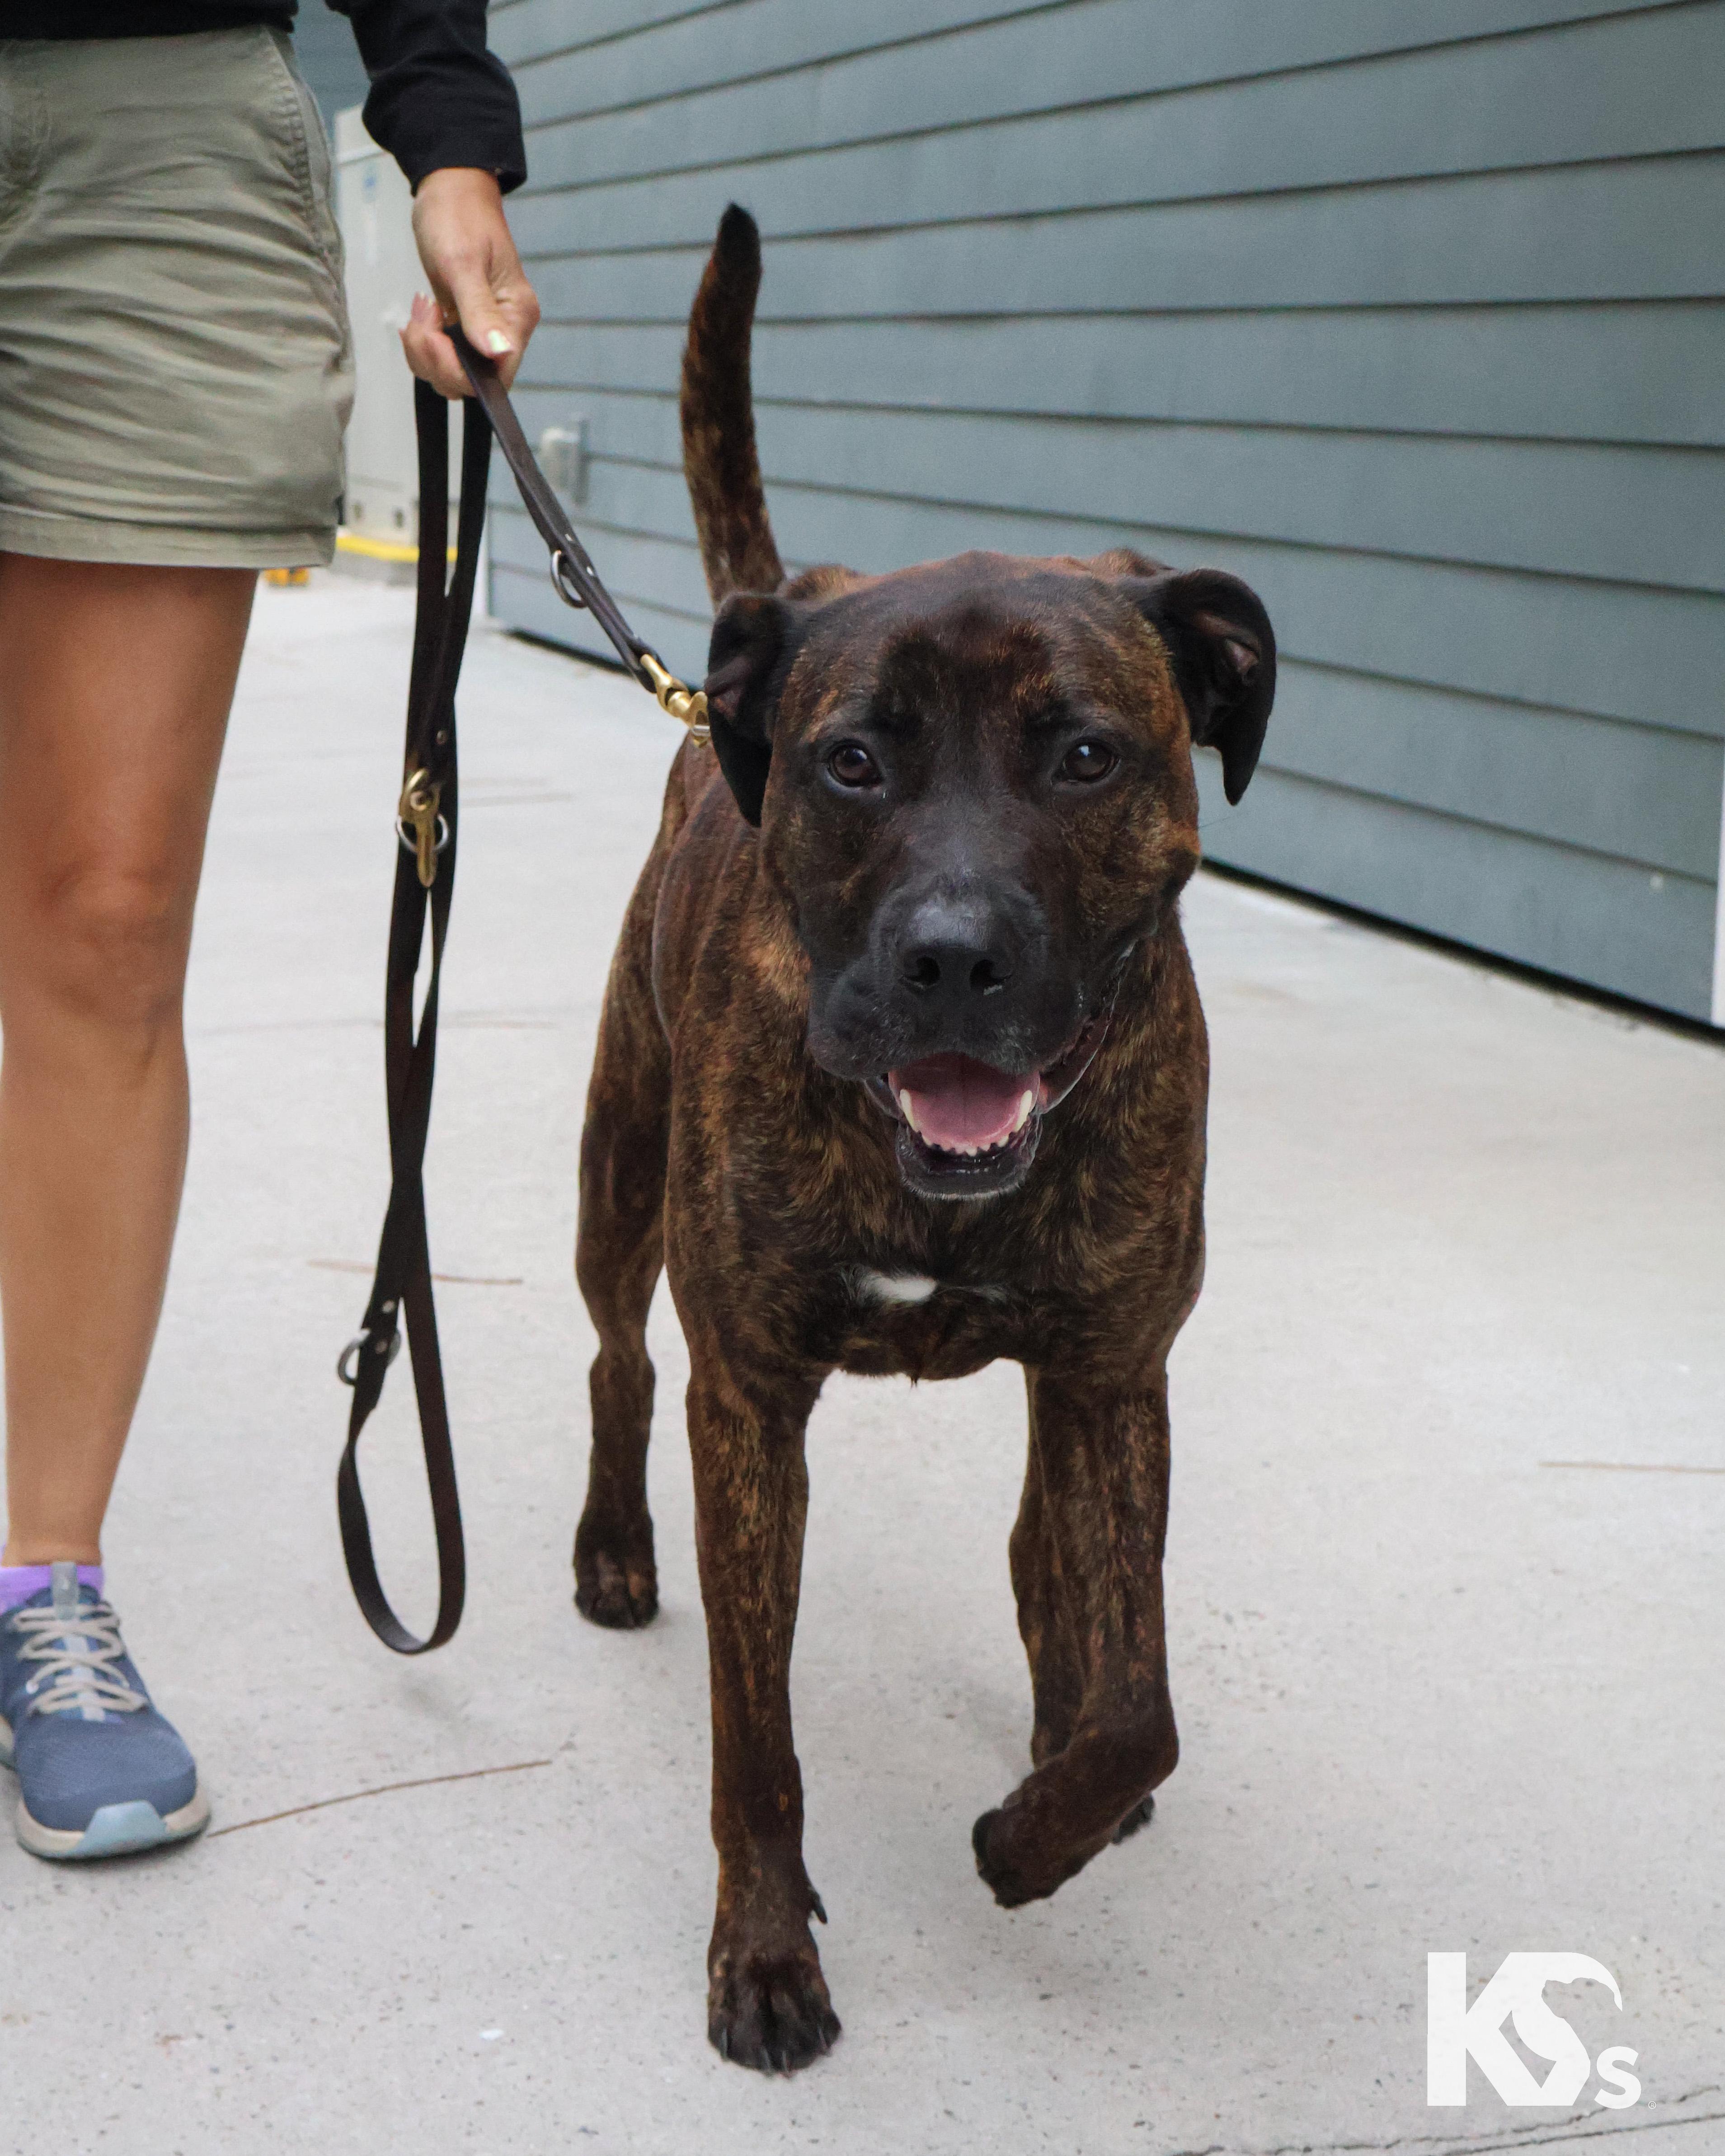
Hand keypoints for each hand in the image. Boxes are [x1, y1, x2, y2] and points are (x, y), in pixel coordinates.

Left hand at [403, 167, 540, 396]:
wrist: (450, 189)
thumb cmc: (458, 216)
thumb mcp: (463, 263)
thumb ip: (480, 312)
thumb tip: (500, 352)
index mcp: (516, 317)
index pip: (496, 376)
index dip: (459, 368)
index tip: (436, 333)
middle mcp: (506, 330)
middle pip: (472, 381)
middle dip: (435, 358)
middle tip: (421, 318)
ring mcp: (485, 330)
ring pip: (453, 374)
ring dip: (425, 352)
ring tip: (420, 311)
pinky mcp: (465, 327)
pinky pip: (444, 357)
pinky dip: (424, 345)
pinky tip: (421, 318)